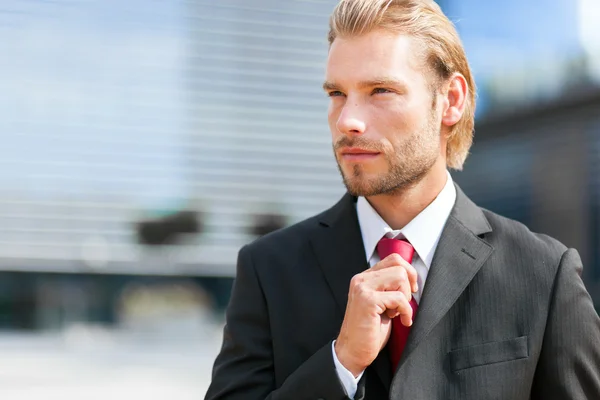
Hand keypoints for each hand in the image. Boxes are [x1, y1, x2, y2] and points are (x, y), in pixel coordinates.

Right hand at [334, 254, 417, 376]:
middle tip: (405, 303)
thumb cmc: (369, 331)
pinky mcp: (368, 301)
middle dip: (408, 286)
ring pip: (400, 277)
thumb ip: (389, 288)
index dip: (408, 271)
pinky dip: (406, 311)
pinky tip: (402, 321)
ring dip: (406, 297)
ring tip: (397, 312)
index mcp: (364, 278)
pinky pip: (399, 298)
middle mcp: (361, 279)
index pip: (393, 259)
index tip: (412, 289)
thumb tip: (411, 278)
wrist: (352, 351)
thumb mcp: (381, 304)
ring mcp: (363, 289)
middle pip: (398, 265)